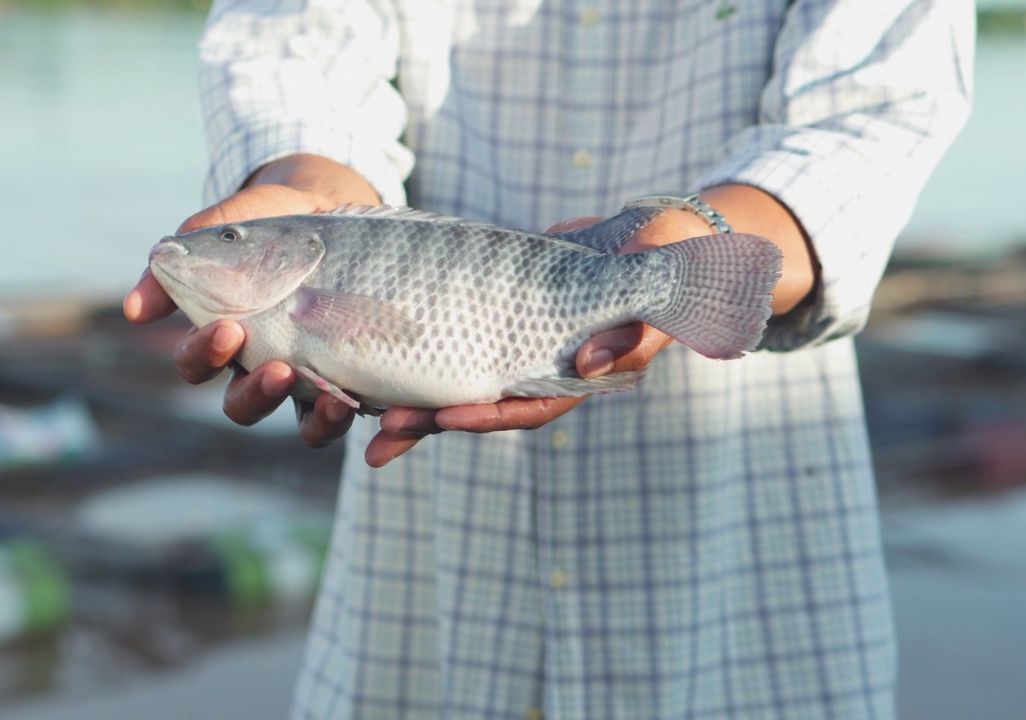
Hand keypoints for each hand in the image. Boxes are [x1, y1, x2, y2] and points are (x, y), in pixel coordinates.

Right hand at [122, 181, 359, 446]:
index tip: (226, 330)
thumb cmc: (266, 220)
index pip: (197, 365)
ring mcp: (307, 374)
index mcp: (224, 335)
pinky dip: (349, 417)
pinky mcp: (350, 373)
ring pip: (301, 419)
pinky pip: (345, 412)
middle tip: (277, 370)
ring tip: (332, 399)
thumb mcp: (222, 229)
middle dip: (256, 394)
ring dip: (316, 421)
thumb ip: (180, 263)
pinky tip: (364, 406)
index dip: (204, 356)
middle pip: (242, 406)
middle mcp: (261, 364)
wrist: (328, 206)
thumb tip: (135, 311)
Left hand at [364, 210, 711, 467]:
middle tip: (380, 435)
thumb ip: (629, 333)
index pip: (528, 408)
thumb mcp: (658, 288)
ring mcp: (517, 344)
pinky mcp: (497, 316)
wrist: (654, 232)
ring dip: (412, 400)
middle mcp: (543, 368)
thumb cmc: (666, 257)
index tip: (445, 420)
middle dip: (431, 423)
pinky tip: (371, 359)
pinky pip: (452, 341)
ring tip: (359, 414)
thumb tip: (584, 366)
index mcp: (581, 375)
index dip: (487, 417)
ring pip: (457, 380)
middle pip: (480, 406)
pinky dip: (417, 353)